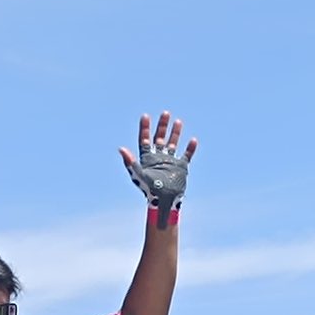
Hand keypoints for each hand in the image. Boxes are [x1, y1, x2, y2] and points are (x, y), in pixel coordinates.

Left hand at [120, 111, 197, 228]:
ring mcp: (170, 162)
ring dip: (175, 133)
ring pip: (173, 143)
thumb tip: (121, 149)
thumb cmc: (150, 190)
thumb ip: (130, 162)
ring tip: (178, 121)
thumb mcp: (139, 174)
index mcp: (147, 158)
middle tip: (165, 113)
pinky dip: (190, 148)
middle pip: (159, 138)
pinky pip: (187, 155)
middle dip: (162, 126)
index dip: (144, 128)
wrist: (164, 201)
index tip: (145, 116)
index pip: (144, 139)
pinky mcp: (181, 167)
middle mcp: (158, 158)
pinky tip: (193, 140)